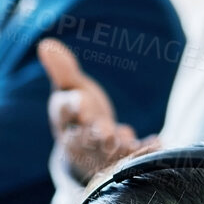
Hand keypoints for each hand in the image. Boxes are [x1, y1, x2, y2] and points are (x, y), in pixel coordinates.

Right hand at [40, 39, 133, 181]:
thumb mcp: (70, 89)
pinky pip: (133, 156)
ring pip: (107, 152)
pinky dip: (144, 150)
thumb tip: (46, 45)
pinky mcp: (123, 158)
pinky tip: (157, 141)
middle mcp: (80, 141)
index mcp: (65, 120)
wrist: (92, 147)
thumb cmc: (81, 111)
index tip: (80, 99)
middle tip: (105, 130)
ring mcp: (101, 153)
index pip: (64, 114)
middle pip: (84, 139)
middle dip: (94, 135)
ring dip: (116, 146)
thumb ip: (62, 70)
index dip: (71, 107)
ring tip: (125, 136)